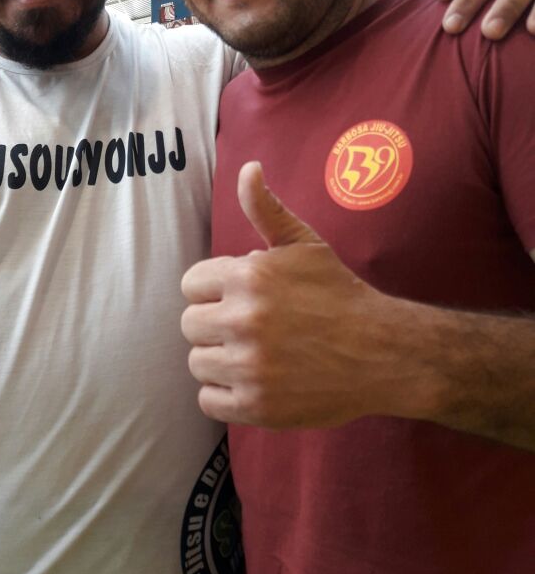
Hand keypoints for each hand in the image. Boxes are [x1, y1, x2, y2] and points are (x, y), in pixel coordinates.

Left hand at [181, 163, 419, 428]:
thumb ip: (266, 209)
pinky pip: (209, 400)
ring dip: (219, 359)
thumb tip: (248, 168)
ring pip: (197, 362)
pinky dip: (225, 394)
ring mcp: (250, 366)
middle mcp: (244, 319)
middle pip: (190, 324)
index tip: (241, 298)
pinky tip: (253, 381)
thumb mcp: (303, 244)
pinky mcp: (257, 405)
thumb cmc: (338, 294)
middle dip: (215, 324)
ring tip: (254, 354)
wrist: (382, 351)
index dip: (215, 290)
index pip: (191, 285)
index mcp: (248, 276)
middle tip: (250, 328)